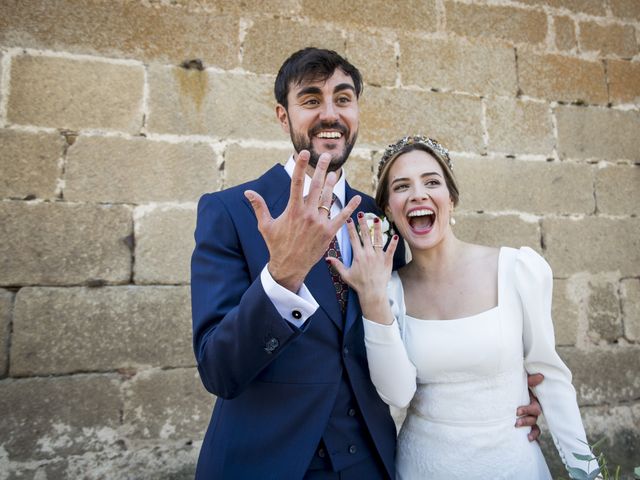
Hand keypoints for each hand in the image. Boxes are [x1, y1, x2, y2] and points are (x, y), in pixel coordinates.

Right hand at [244, 150, 360, 292]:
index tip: (304, 153)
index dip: (301, 166)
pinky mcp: (329, 233)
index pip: (297, 183)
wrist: (289, 266)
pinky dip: (350, 208)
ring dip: (333, 185)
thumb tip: (248, 192)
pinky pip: (342, 217)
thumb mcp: (265, 225)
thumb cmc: (276, 245)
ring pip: (328, 199)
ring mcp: (319, 223)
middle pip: (317, 186)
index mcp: (293, 210)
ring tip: (335, 174)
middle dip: (322, 169)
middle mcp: (307, 214)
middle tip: (327, 156)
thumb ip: (259, 207)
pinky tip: (357, 199)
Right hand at [327, 211, 398, 323]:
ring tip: (376, 219)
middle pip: (365, 235)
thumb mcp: (345, 275)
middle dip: (363, 223)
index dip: (350, 228)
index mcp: (358, 255)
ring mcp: (378, 256)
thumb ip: (337, 265)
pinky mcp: (387, 261)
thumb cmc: (358, 284)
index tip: (349, 219)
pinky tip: (394, 235)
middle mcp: (368, 253)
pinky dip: (393, 243)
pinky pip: (390, 250)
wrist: (372, 293)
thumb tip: (327, 258)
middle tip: (361, 214)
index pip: (353, 238)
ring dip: (377, 229)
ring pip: (378, 239)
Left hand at [515, 373, 543, 441]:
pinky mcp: (526, 424)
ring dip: (528, 428)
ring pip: (534, 425)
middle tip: (515, 422)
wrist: (505, 390)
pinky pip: (533, 432)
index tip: (517, 411)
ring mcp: (530, 417)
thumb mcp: (521, 382)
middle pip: (534, 418)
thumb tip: (541, 376)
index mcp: (532, 401)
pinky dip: (534, 437)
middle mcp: (532, 410)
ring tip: (517, 428)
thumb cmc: (514, 386)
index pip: (535, 408)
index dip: (528, 410)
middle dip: (526, 420)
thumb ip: (530, 380)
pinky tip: (529, 441)